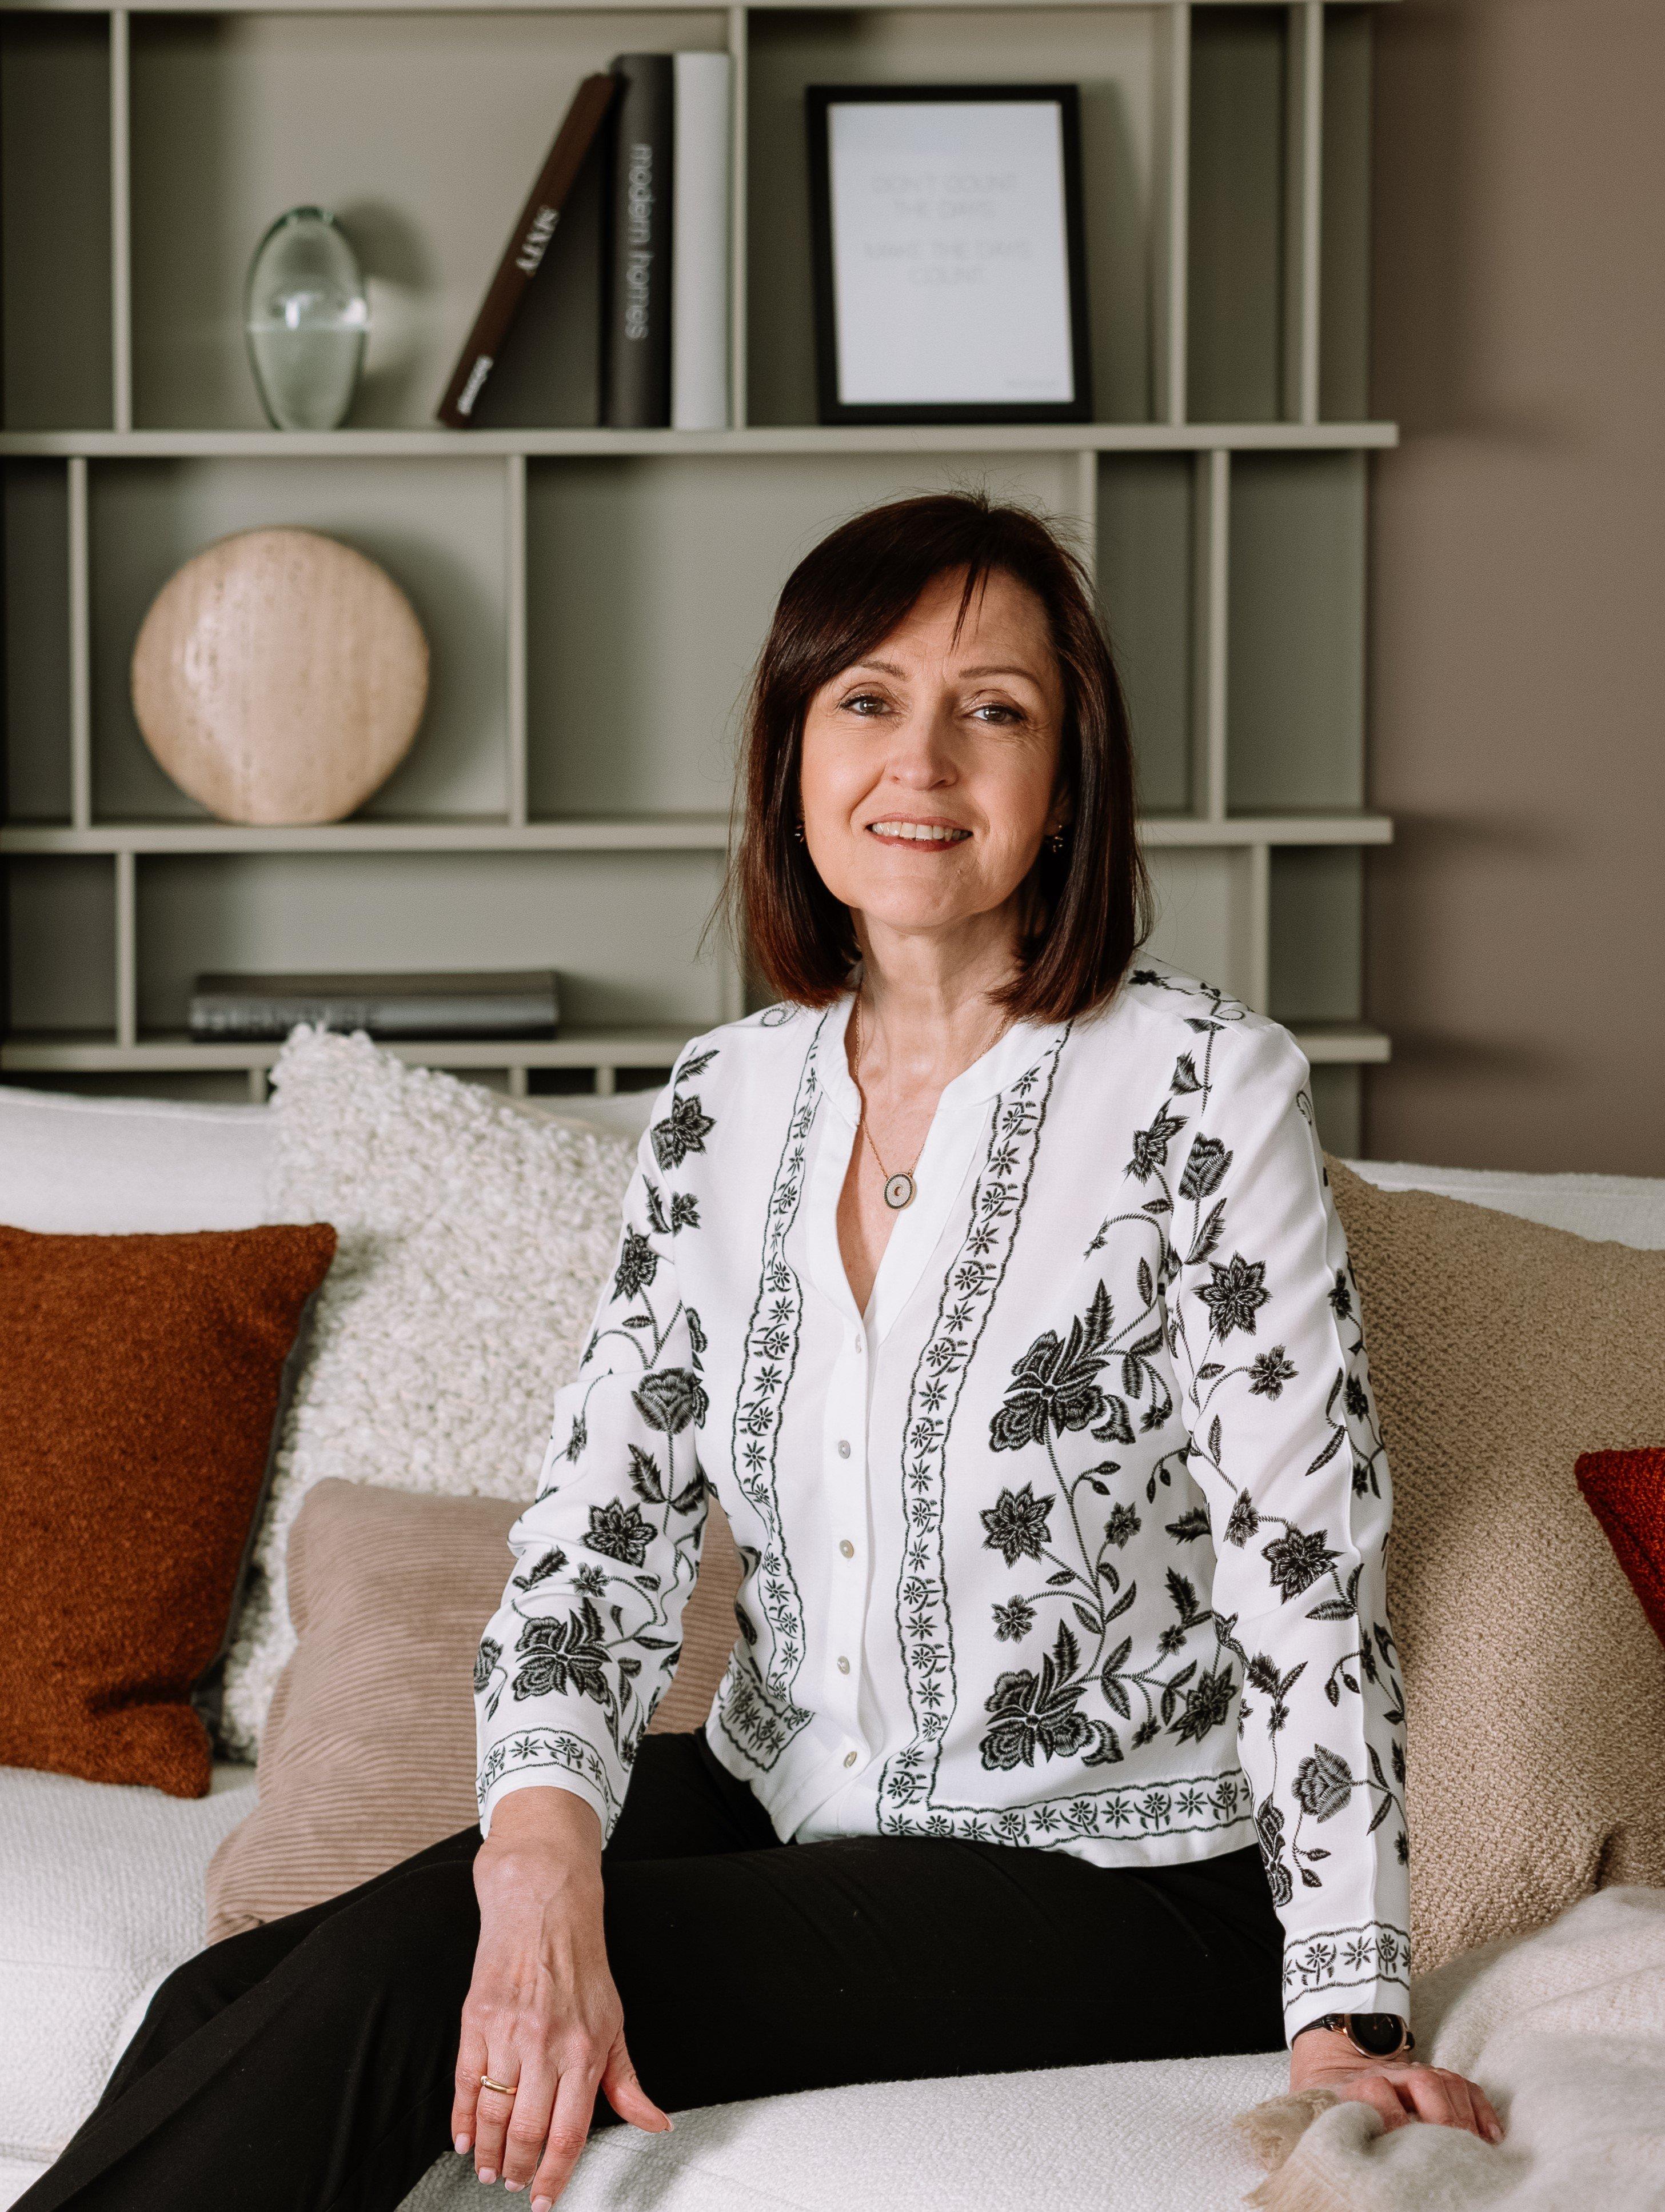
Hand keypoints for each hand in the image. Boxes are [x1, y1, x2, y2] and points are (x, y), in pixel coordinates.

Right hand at [453, 1787, 669, 2206]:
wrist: (544, 1904)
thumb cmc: (581, 1964)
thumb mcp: (615, 2021)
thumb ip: (629, 2081)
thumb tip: (656, 2123)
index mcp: (587, 2049)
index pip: (569, 2134)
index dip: (553, 2176)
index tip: (543, 2198)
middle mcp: (548, 2045)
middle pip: (527, 2131)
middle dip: (517, 2170)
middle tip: (513, 2184)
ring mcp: (509, 2032)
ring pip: (494, 2114)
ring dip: (488, 2153)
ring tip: (489, 2170)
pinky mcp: (477, 2018)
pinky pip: (466, 2084)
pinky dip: (461, 2121)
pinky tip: (463, 2140)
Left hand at [1290, 2025, 1502, 2144]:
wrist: (1332, 2063)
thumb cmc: (1325, 2106)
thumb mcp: (1312, 2119)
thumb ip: (1321, 2140)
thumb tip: (1323, 2176)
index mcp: (1353, 2088)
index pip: (1375, 2092)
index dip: (1390, 2116)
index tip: (1398, 2145)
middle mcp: (1387, 2076)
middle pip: (1422, 2081)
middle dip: (1441, 2116)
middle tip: (1452, 2153)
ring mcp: (1413, 2074)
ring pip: (1446, 2081)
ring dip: (1464, 2115)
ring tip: (1474, 2151)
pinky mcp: (1434, 2077)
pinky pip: (1465, 2086)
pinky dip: (1481, 2109)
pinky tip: (1491, 2137)